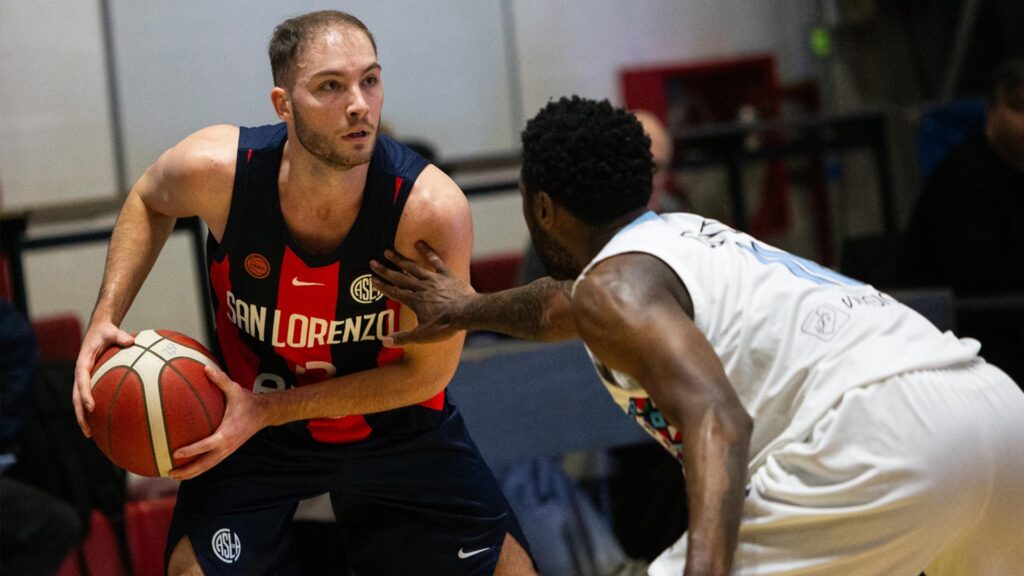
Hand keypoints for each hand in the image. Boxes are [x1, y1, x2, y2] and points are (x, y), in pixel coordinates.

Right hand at [74, 321, 134, 436]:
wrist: (98, 330)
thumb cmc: (106, 332)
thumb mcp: (112, 331)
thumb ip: (120, 336)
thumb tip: (132, 341)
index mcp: (83, 363)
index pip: (82, 382)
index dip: (86, 396)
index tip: (92, 408)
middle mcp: (80, 374)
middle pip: (77, 398)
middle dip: (80, 415)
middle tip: (87, 431)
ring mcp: (83, 378)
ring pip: (79, 401)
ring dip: (83, 417)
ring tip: (90, 434)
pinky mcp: (89, 380)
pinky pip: (89, 397)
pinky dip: (92, 410)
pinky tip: (103, 421)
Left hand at [169, 365, 266, 479]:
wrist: (265, 413)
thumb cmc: (247, 401)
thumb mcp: (235, 389)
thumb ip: (220, 380)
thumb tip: (205, 368)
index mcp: (227, 434)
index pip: (206, 445)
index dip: (191, 450)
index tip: (175, 453)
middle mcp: (227, 446)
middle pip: (205, 464)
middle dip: (187, 471)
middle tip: (169, 472)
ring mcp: (228, 451)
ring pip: (207, 467)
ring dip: (191, 473)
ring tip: (174, 475)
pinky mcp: (228, 451)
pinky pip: (211, 462)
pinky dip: (199, 467)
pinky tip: (187, 466)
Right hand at [370, 240, 476, 345]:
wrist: (467, 313)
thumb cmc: (445, 325)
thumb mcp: (422, 335)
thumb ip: (403, 338)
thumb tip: (384, 341)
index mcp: (414, 301)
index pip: (394, 292)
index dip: (382, 286)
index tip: (371, 279)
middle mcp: (421, 287)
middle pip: (400, 277)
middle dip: (385, 270)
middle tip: (372, 262)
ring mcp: (433, 279)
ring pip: (413, 267)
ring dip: (400, 259)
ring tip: (389, 251)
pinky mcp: (446, 275)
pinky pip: (435, 261)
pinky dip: (427, 251)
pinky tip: (419, 243)